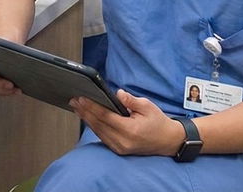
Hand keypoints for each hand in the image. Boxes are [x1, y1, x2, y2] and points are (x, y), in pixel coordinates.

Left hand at [70, 89, 184, 156]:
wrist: (168, 141)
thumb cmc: (158, 123)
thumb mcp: (148, 106)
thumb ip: (131, 100)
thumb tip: (118, 93)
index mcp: (130, 130)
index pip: (105, 117)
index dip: (92, 107)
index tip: (81, 99)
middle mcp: (123, 141)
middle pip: (98, 125)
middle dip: (85, 111)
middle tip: (74, 100)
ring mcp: (120, 147)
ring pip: (98, 132)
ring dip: (86, 119)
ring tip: (77, 107)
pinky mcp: (118, 149)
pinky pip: (102, 137)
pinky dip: (94, 127)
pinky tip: (87, 118)